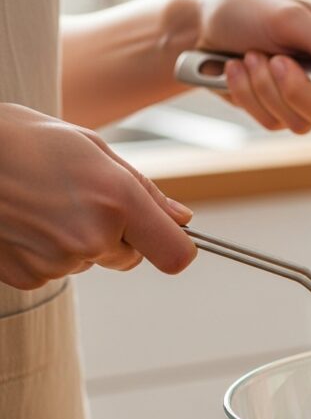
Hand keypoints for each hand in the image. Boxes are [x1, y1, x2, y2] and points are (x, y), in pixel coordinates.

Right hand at [0, 103, 196, 288]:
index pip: (175, 254)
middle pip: (131, 257)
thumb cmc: (22, 141)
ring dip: (78, 239)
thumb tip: (181, 218)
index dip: (176, 246)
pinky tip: (26, 220)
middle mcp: (92, 236)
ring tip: (44, 201)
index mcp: (117, 200)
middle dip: (118, 234)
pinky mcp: (28, 277)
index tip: (169, 236)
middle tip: (81, 197)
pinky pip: (57, 269)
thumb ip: (144, 190)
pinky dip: (47, 250)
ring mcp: (58, 261)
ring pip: (91, 260)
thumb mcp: (93, 149)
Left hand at [187, 0, 310, 134]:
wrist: (197, 27)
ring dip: (267, 91)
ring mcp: (304, 98)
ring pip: (301, 124)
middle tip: (278, 63)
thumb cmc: (245, 11)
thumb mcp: (289, 18)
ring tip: (250, 56)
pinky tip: (237, 69)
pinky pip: (271, 123)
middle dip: (301, 95)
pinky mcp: (278, 111)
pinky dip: (249, 96)